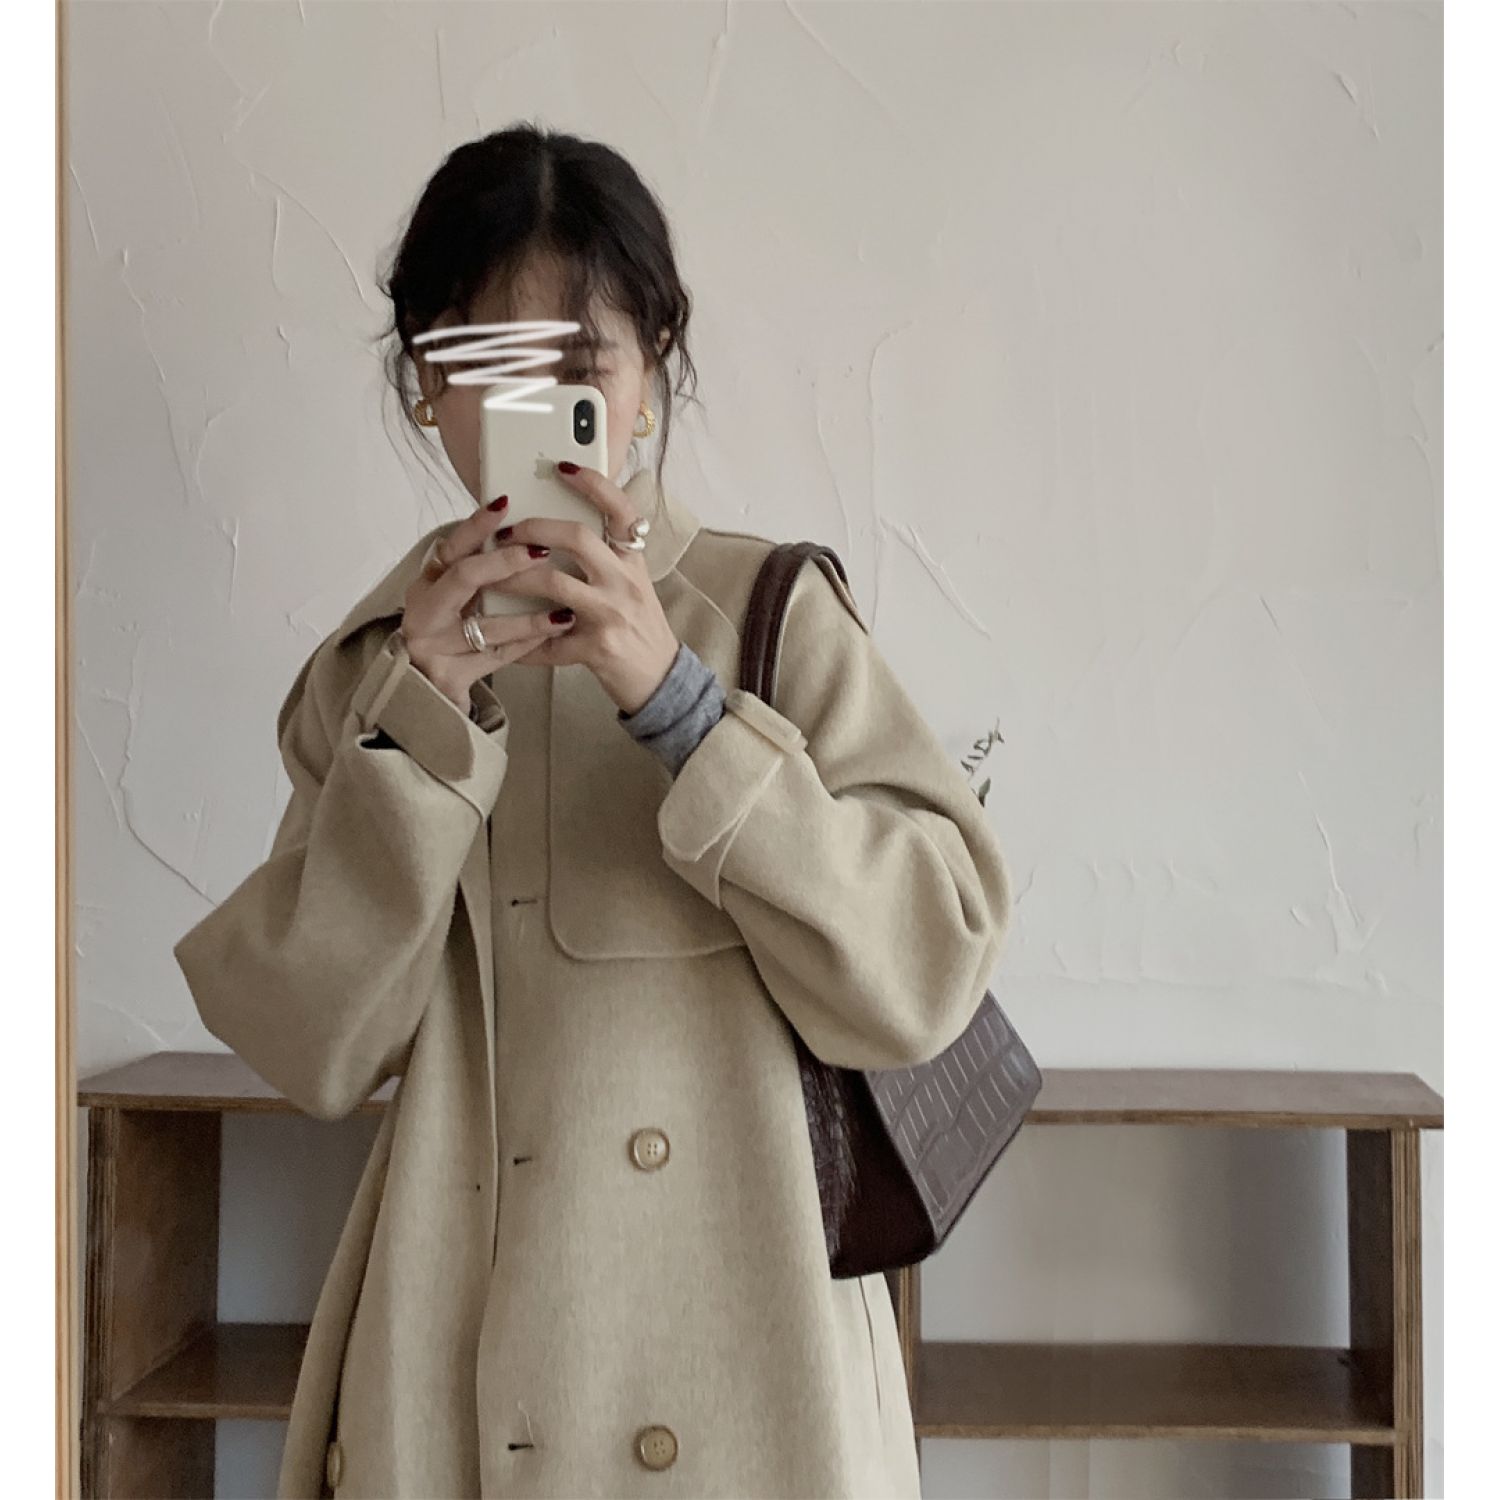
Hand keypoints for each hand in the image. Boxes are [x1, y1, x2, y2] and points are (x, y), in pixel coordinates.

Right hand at [399, 498, 579, 711]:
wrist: (429, 695)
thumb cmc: (454, 637)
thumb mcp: (456, 601)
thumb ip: (479, 573)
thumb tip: (528, 534)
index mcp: (426, 584)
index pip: (451, 546)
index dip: (477, 524)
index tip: (505, 503)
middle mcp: (423, 611)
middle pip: (463, 577)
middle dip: (504, 563)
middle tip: (540, 552)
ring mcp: (432, 646)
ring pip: (486, 626)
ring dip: (529, 617)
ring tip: (565, 612)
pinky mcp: (447, 677)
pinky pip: (496, 658)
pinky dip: (527, 645)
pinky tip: (553, 636)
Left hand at [484, 460, 681, 714]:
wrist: (661, 678)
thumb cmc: (638, 627)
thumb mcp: (631, 584)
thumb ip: (604, 558)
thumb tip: (557, 529)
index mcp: (632, 561)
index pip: (620, 509)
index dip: (593, 483)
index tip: (562, 466)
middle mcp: (625, 582)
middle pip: (577, 537)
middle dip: (533, 529)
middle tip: (506, 533)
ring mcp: (611, 614)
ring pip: (553, 583)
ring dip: (513, 578)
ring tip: (490, 578)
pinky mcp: (597, 648)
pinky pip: (547, 641)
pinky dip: (520, 642)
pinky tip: (501, 640)